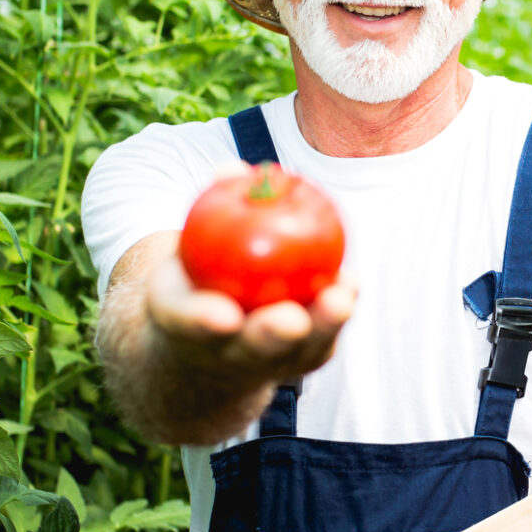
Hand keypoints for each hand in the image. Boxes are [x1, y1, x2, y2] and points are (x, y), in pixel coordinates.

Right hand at [145, 167, 355, 392]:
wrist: (215, 330)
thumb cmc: (200, 274)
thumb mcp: (191, 240)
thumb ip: (210, 208)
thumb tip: (231, 169)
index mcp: (183, 324)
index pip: (190, 323)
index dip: (204, 321)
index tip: (223, 317)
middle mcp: (225, 353)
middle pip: (252, 348)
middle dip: (272, 336)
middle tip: (292, 320)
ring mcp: (267, 362)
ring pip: (298, 352)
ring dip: (322, 327)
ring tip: (340, 298)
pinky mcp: (304, 359)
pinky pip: (323, 340)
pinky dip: (335, 314)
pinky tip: (348, 285)